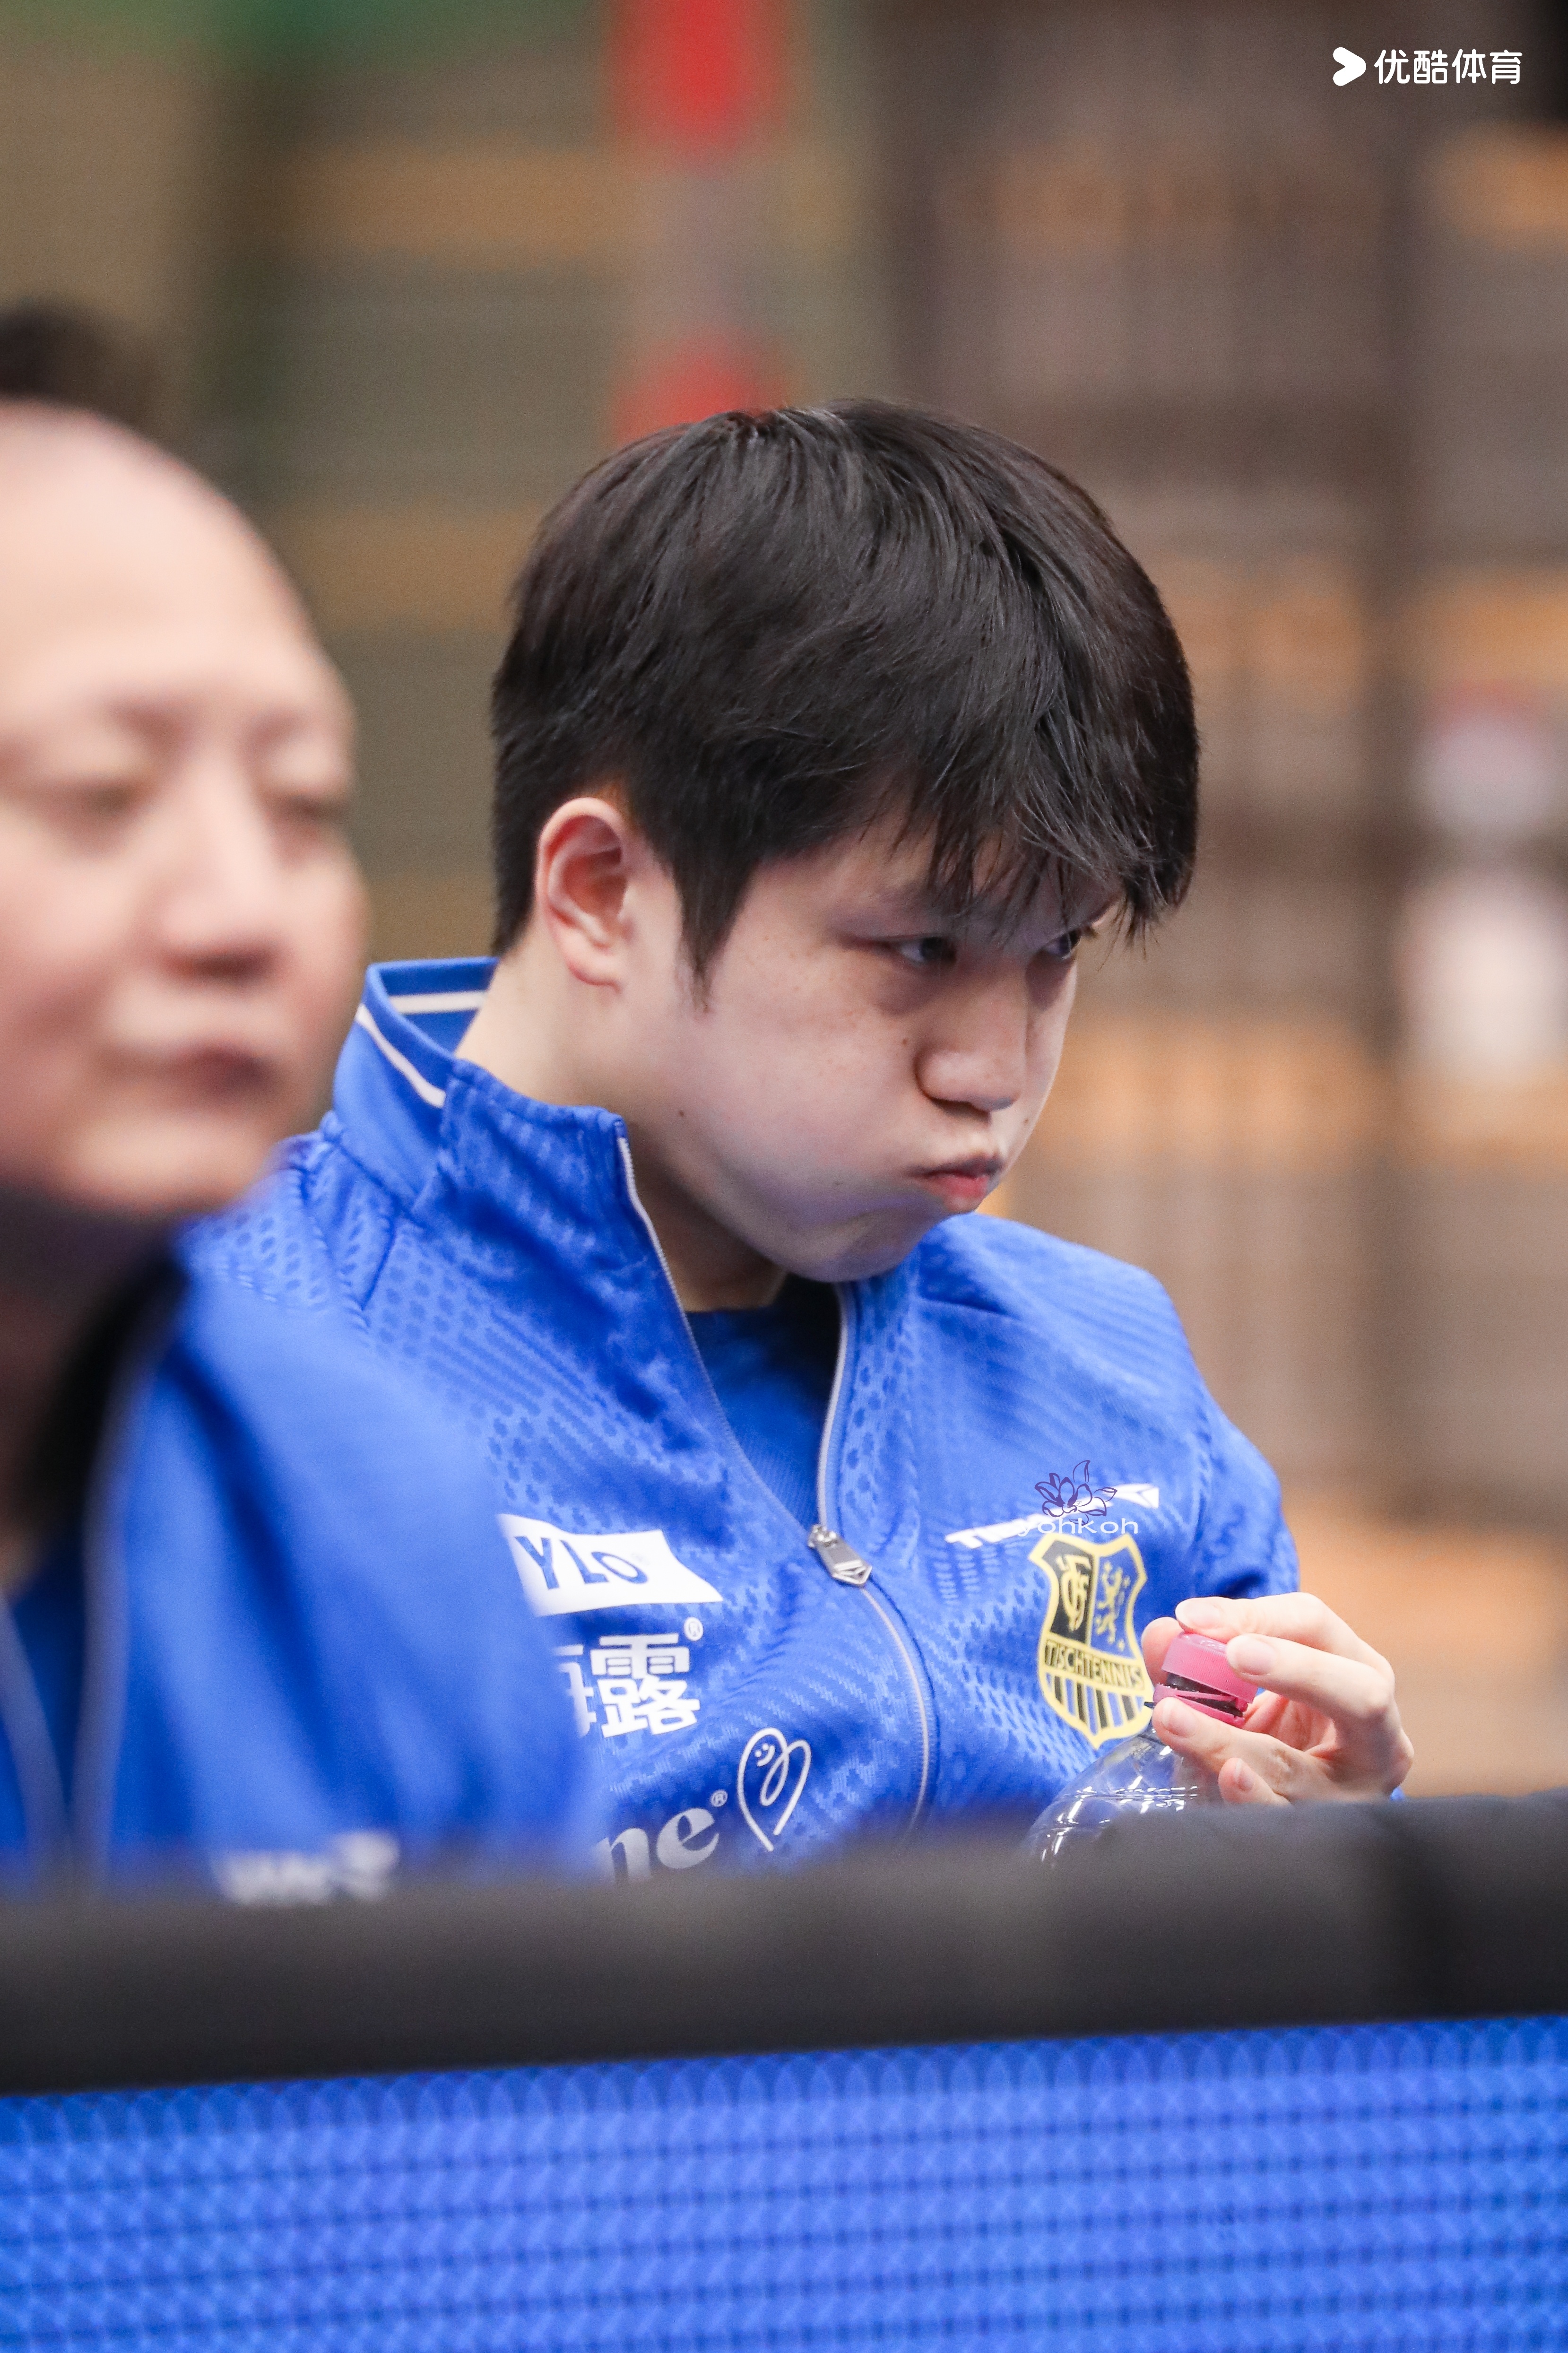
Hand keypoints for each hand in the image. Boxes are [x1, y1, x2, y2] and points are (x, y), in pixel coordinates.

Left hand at [1140, 1592, 1413, 1807]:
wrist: (1288, 1800)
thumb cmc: (1278, 1728)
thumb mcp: (1249, 1686)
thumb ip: (1201, 1656)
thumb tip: (1162, 1634)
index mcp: (1361, 1672)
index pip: (1316, 1626)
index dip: (1258, 1615)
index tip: (1189, 1618)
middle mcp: (1376, 1734)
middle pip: (1356, 1694)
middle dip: (1295, 1670)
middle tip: (1233, 1654)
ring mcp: (1352, 1793)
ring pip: (1295, 1765)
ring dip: (1227, 1740)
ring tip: (1174, 1718)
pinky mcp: (1317, 1834)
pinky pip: (1281, 1816)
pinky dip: (1251, 1796)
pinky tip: (1227, 1776)